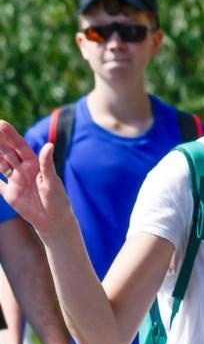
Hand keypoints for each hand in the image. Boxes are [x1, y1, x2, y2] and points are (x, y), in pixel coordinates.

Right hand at [0, 122, 72, 236]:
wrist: (54, 220)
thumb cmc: (57, 200)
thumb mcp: (52, 181)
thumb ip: (47, 164)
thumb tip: (49, 145)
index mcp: (34, 164)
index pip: (20, 146)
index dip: (11, 135)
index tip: (1, 123)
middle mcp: (23, 170)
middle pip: (8, 152)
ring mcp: (15, 180)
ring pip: (0, 163)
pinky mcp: (9, 193)